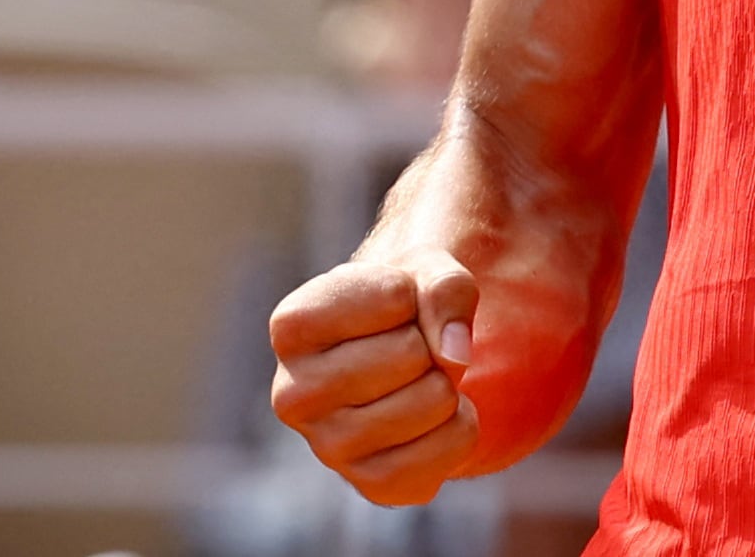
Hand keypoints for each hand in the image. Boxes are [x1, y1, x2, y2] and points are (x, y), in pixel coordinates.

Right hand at [269, 249, 482, 505]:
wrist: (398, 359)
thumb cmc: (401, 306)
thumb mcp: (426, 270)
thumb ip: (445, 290)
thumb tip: (454, 356)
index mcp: (291, 328)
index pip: (394, 297)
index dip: (413, 292)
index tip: (394, 304)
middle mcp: (293, 394)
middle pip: (412, 353)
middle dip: (430, 343)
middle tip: (408, 350)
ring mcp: (327, 447)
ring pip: (434, 400)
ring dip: (447, 383)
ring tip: (417, 381)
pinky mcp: (371, 484)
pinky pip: (451, 448)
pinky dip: (463, 423)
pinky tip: (432, 417)